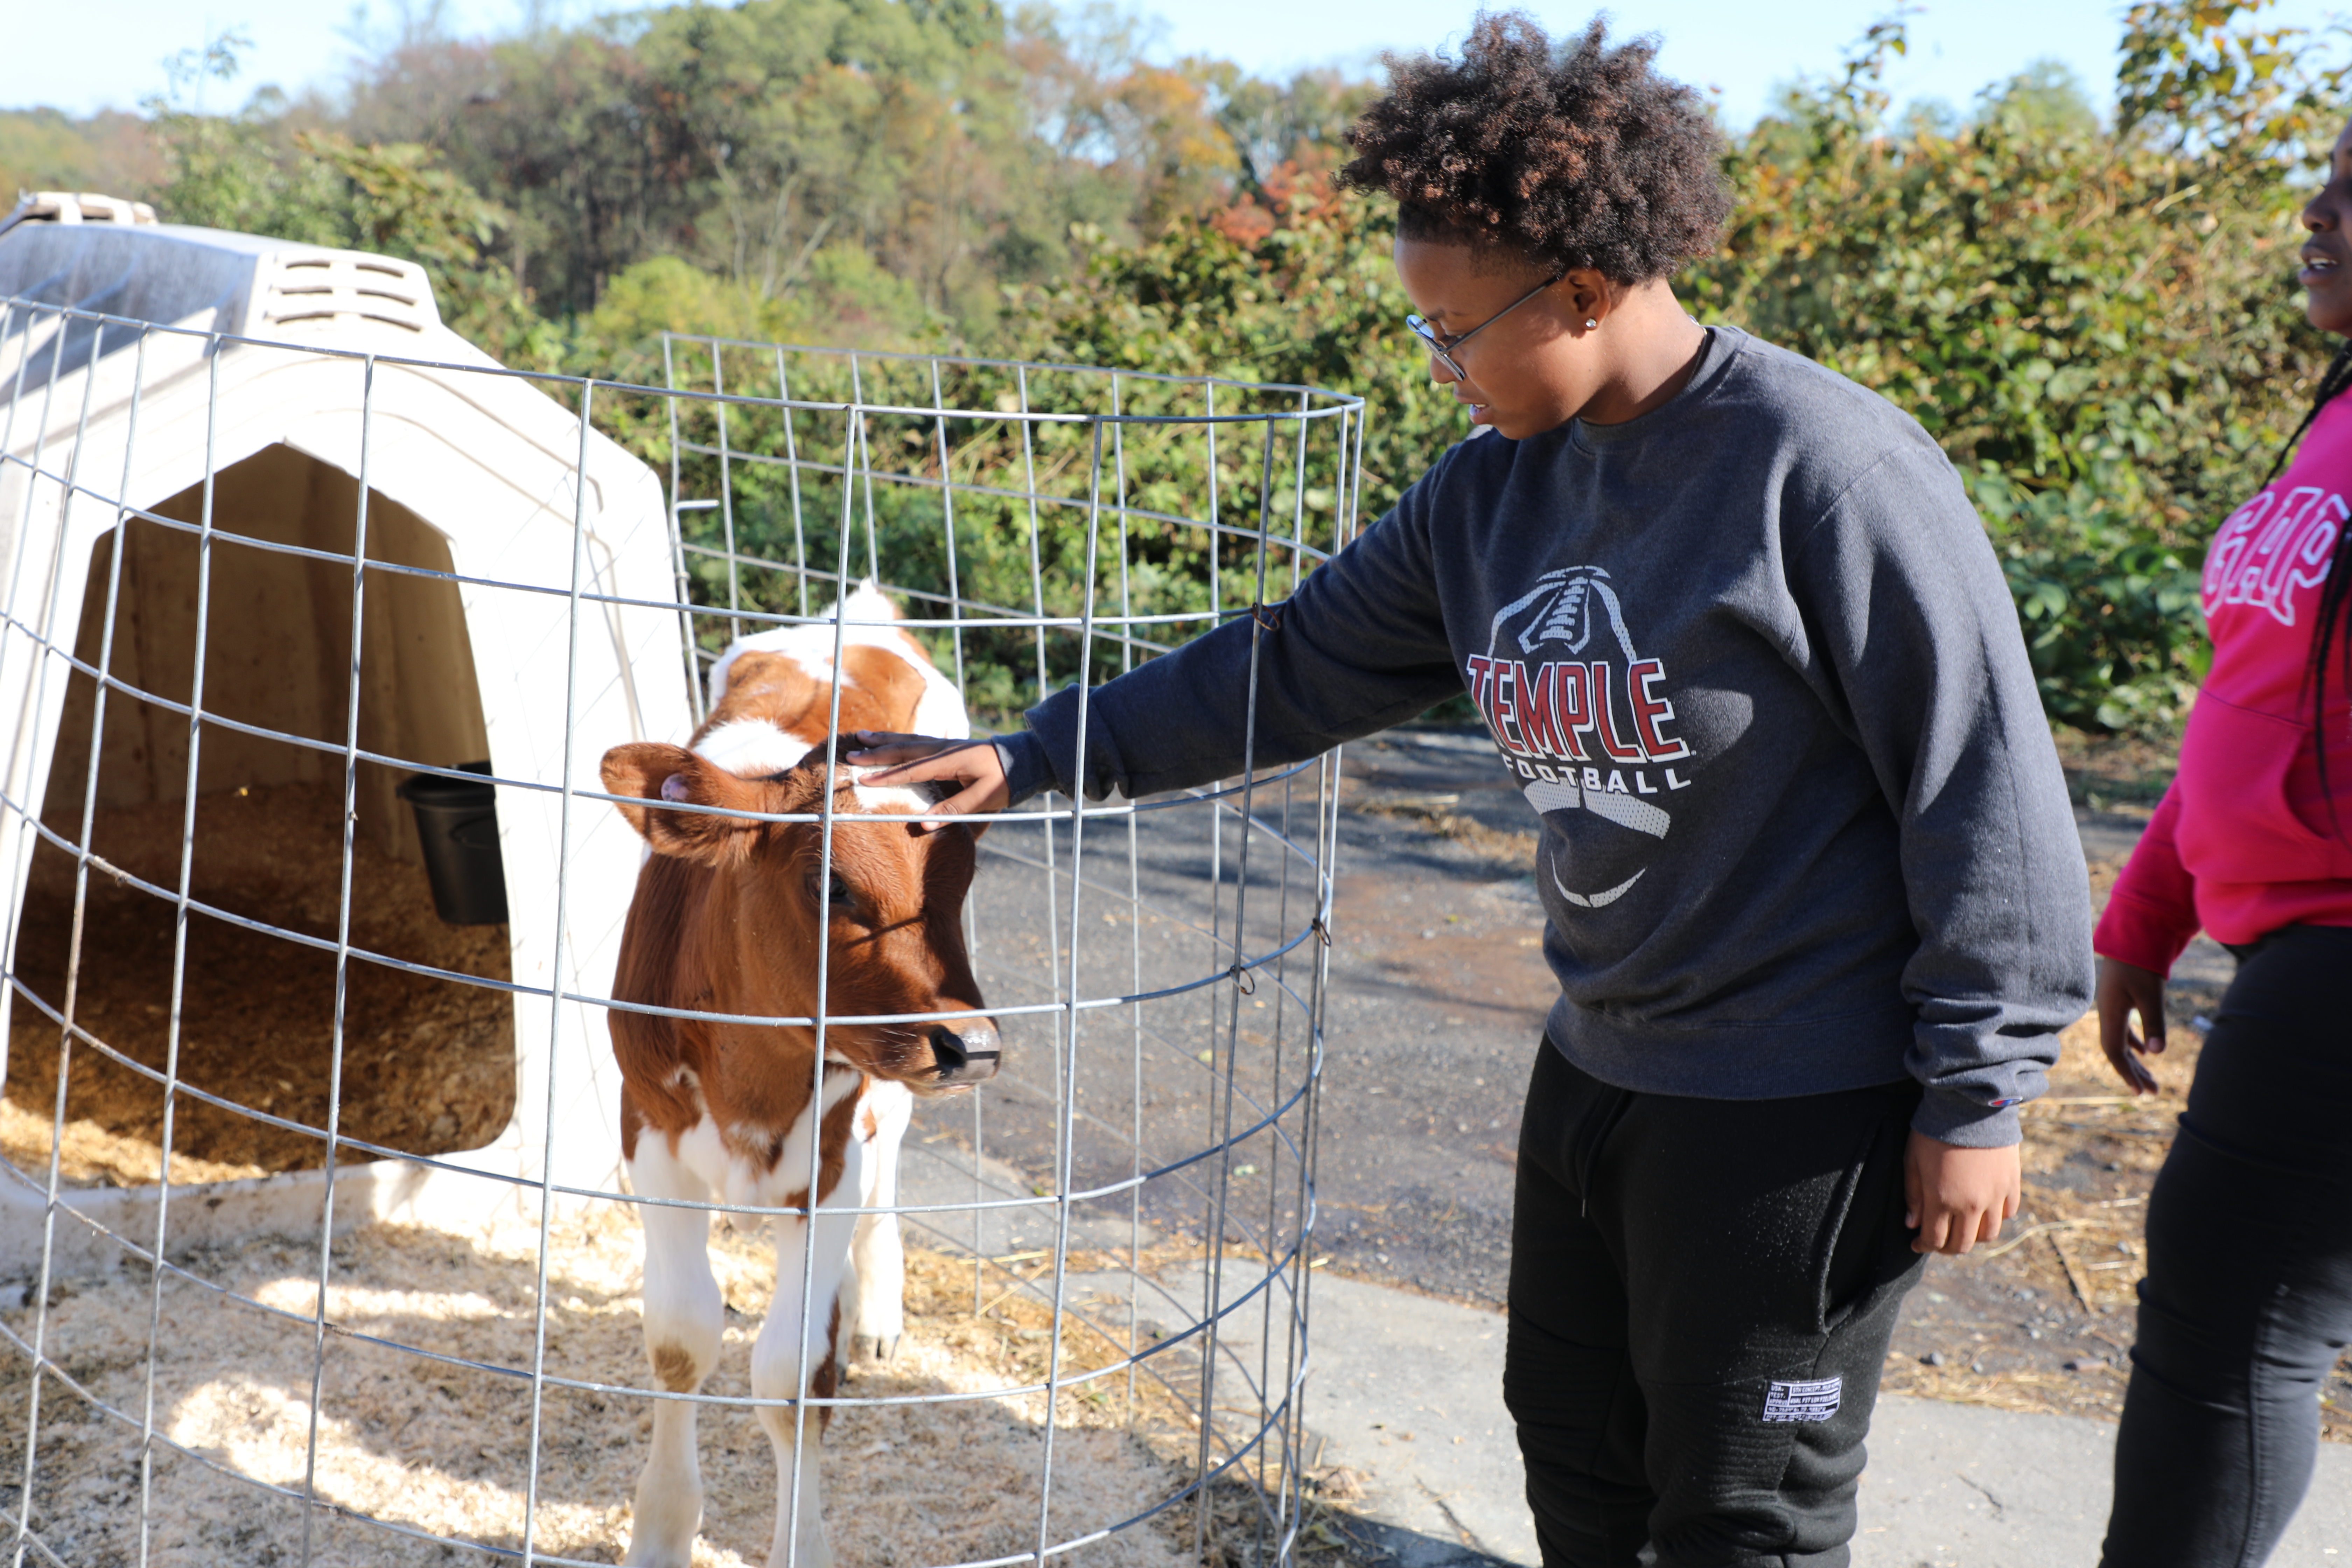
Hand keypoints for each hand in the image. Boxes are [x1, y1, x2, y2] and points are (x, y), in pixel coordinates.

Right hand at [847, 732, 1008, 832]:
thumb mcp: (983, 800)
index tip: (864, 780)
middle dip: (875, 753)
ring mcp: (943, 744)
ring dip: (883, 739)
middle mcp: (942, 749)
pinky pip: (916, 741)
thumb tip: (923, 824)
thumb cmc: (1005, 781)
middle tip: (851, 755)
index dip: (886, 777)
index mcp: (950, 762)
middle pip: (903, 750)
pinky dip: (898, 739)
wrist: (1024, 759)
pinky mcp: (946, 745)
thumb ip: (954, 811)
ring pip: (907, 741)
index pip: (911, 771)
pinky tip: (887, 739)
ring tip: (861, 737)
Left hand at [1904, 1132, 2020, 1255]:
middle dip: (1947, 1247)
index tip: (1917, 1244)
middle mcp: (1971, 1205)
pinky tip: (1983, 1210)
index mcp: (1942, 1200)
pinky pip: (2008, 1214)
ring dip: (1973, 1236)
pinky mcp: (2012, 1184)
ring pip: (1988, 1234)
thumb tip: (1912, 1224)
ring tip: (1962, 1227)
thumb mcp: (1912, 1161)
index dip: (1924, 1246)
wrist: (1969, 1107)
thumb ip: (1913, 1195)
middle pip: (1963, 1244)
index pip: (1935, 1240)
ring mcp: (1995, 1196)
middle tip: (1938, 1241)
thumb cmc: (1934, 1132)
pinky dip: (1996, 1217)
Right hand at [2095, 956, 2165, 1095]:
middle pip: (2118, 1050)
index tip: (2140, 1091)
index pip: (2114, 1051)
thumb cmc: (2141, 963)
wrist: (2133, 935)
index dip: (2126, 1072)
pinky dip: (2135, 1042)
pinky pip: (2124, 1029)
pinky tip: (2146, 1052)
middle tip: (2151, 1092)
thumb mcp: (2150, 994)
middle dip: (2134, 1072)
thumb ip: (2153, 1023)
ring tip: (2150, 1078)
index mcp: (2110, 1013)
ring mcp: (2113, 1007)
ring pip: (2121, 1041)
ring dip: (2136, 1061)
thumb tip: (2157, 1053)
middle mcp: (2108, 1012)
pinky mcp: (2120, 1000)